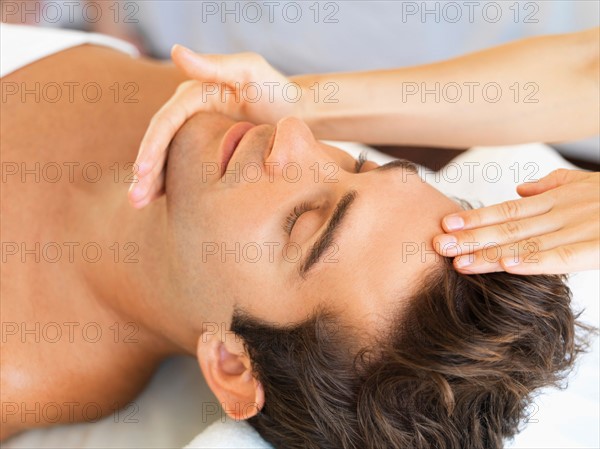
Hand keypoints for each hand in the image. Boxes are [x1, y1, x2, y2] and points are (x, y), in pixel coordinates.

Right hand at [129, 45, 298, 207]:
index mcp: (193, 94)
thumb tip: (175, 50)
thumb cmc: (277, 90)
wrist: (298, 113)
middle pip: (159, 143)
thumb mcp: (250, 71)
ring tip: (138, 204)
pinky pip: (182, 166)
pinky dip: (169, 184)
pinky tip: (158, 202)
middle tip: (135, 199)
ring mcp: (196, 133)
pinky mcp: (205, 149)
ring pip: (166, 158)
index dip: (151, 146)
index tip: (141, 171)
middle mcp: (189, 113)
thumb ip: (215, 65)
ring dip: (151, 181)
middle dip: (144, 170)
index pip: (165, 122)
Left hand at [433, 169, 599, 274]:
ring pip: (528, 243)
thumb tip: (520, 191)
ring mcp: (582, 228)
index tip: (445, 224)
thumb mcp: (585, 183)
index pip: (507, 211)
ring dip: (492, 254)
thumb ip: (552, 186)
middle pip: (509, 228)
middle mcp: (562, 213)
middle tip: (437, 245)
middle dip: (471, 238)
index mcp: (557, 200)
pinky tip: (509, 266)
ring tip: (460, 262)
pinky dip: (536, 261)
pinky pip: (564, 256)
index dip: (475, 218)